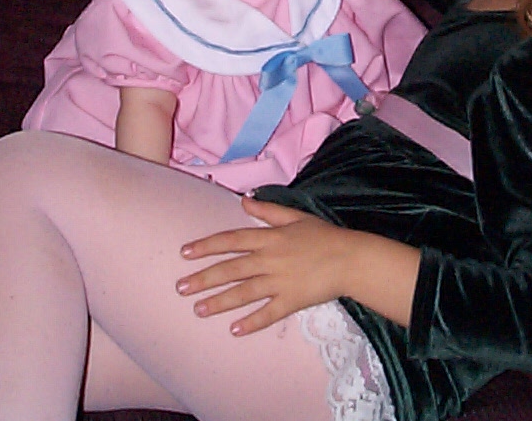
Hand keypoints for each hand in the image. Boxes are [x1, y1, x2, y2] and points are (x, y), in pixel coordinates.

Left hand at [176, 196, 357, 334]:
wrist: (351, 258)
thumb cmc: (324, 235)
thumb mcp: (296, 216)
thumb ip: (268, 210)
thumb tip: (243, 201)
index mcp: (270, 238)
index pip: (232, 241)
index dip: (207, 246)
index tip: (185, 253)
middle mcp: (270, 260)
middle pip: (231, 269)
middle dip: (204, 278)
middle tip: (181, 288)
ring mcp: (280, 282)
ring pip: (244, 293)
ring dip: (220, 302)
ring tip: (198, 310)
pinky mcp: (292, 300)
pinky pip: (268, 313)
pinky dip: (252, 322)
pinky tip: (234, 330)